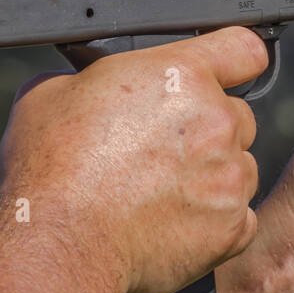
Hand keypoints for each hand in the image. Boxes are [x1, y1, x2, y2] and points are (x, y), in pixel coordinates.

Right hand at [0, 27, 266, 292]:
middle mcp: (216, 120)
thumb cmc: (50, 170)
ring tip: (161, 194)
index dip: (234, 61)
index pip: (243, 49)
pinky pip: (238, 217)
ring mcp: (229, 175)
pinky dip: (214, 223)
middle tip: (164, 152)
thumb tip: (91, 77)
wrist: (57, 243)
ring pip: (240, 167)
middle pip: (237, 115)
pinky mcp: (232, 225)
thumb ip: (94, 76)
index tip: (226, 73)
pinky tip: (173, 225)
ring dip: (214, 176)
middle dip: (209, 129)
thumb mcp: (53, 92)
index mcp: (179, 76)